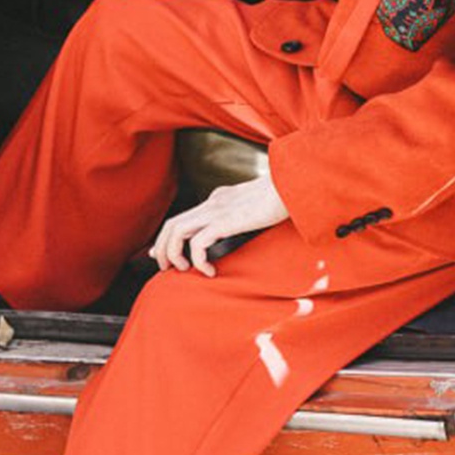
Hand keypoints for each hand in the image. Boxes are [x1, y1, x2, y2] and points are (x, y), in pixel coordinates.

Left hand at [150, 177, 288, 275]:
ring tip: (183, 270)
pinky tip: (210, 271)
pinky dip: (198, 260)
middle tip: (164, 267)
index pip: (184, 216)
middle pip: (172, 224)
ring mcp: (217, 210)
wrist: (294, 184)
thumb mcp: (258, 206)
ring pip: (176, 232)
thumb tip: (244, 223)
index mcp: (218, 198)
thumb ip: (245, 214)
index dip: (167, 237)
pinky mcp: (225, 221)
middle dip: (162, 248)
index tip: (161, 254)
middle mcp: (212, 202)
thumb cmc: (284, 196)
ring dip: (172, 253)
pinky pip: (197, 243)